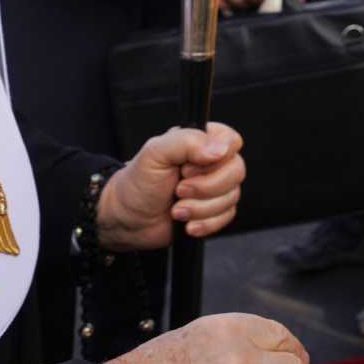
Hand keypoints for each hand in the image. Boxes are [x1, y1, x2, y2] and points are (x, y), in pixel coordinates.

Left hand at [98, 122, 245, 249]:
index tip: (189, 167)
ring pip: (231, 197)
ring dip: (200, 208)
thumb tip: (220, 149)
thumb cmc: (137, 184)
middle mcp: (211, 163)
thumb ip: (186, 141)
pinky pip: (226, 217)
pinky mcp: (214, 211)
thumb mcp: (155, 153)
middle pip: (236, 171)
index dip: (217, 156)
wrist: (128, 220)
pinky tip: (186, 222)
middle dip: (205, 187)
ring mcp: (215, 188)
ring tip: (176, 209)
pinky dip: (205, 223)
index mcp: (200, 142)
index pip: (231, 140)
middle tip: (179, 190)